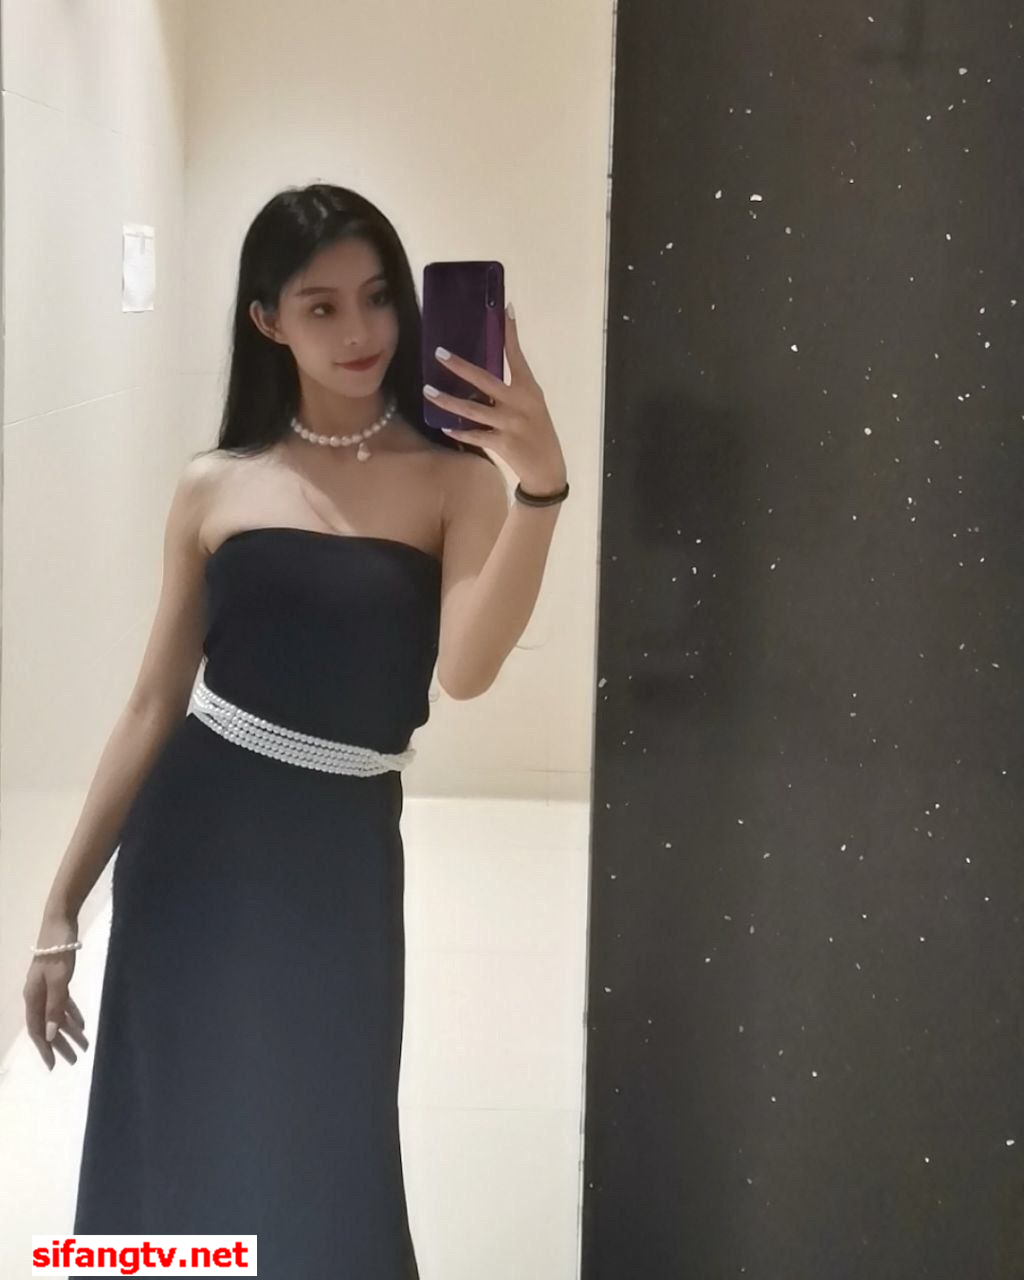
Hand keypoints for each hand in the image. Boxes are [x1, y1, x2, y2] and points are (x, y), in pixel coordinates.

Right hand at [23, 918, 89, 1070]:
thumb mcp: (59, 979)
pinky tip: (82, 1024)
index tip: (54, 1066)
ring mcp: (46, 986)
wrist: (60, 922)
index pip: (38, 1030)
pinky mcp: (57, 978)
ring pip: (57, 1015)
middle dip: (60, 1043)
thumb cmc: (59, 949)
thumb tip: (50, 1035)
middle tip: (75, 1059)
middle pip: (47, 1025)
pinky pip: (63, 1002)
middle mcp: (37, 995)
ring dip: (69, 1030)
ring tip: (84, 1045)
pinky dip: (71, 1013)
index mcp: (33, 997)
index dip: (45, 1048)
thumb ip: (55, 1006)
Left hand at [423, 305, 567, 493]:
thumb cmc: (537, 431)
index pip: (517, 355)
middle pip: (484, 380)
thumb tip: (480, 376)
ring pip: (472, 409)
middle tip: (439, 353)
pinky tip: (444, 426)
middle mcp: (520, 402)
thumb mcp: (532, 404)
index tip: (505, 309)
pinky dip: (458, 431)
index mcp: (529, 388)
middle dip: (460, 366)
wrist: (548, 467)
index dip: (510, 333)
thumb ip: (512, 389)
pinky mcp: (502, 443)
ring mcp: (510, 423)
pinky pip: (474, 435)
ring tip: (429, 392)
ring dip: (447, 401)